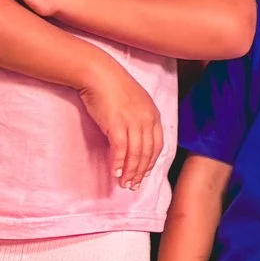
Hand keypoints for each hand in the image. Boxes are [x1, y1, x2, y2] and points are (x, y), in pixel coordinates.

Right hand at [76, 47, 163, 189]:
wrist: (100, 74)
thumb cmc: (114, 88)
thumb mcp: (135, 103)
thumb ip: (138, 120)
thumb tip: (134, 137)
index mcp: (154, 115)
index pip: (158, 145)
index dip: (151, 162)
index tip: (144, 173)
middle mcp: (147, 119)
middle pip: (148, 153)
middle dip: (140, 171)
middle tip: (133, 185)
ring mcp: (133, 122)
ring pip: (136, 153)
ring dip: (130, 171)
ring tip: (124, 183)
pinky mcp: (117, 124)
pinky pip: (121, 149)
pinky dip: (119, 163)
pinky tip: (115, 172)